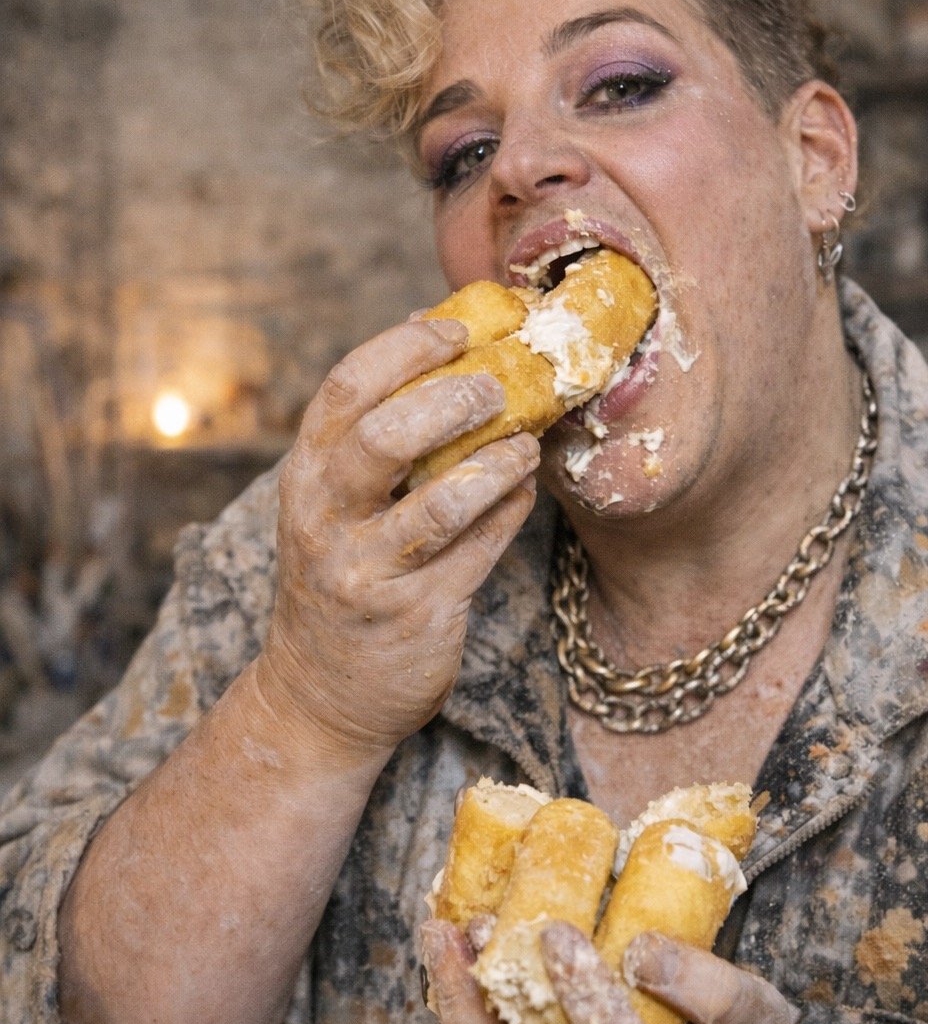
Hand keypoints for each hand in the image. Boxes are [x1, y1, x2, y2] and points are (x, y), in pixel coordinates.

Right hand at [256, 318, 539, 760]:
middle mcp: (323, 520)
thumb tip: (441, 344)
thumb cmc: (342, 577)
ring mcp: (365, 572)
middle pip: (382, 437)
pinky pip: (476, 553)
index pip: (343, 389)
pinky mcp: (413, 615)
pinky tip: (526, 490)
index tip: (459, 328)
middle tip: (500, 385)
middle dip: (450, 400)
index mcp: (304, 477)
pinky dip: (508, 513)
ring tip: (526, 444)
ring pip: (438, 504)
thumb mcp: (334, 506)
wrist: (318, 695)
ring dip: (494, 464)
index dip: (406, 349)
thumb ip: (374, 439)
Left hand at [420, 918, 815, 1023]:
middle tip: (446, 930)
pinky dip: (465, 1001)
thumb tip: (640, 949)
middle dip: (465, 1006)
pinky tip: (460, 944)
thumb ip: (714, 991)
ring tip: (440, 929)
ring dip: (454, 1000)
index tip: (557, 931)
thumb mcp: (765, 1023)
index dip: (584, 998)